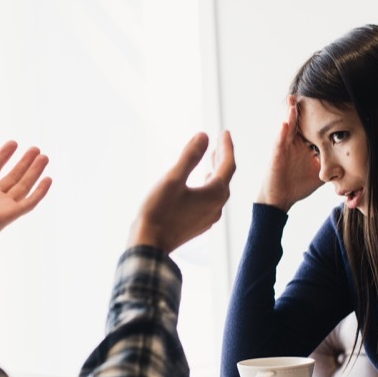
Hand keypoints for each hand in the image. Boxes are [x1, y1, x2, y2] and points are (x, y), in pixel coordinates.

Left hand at [0, 141, 51, 266]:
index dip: (3, 156)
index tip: (13, 143)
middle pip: (12, 176)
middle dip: (24, 162)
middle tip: (35, 149)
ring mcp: (3, 206)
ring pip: (23, 185)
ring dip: (34, 171)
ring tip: (44, 156)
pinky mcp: (12, 214)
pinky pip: (30, 202)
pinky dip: (40, 192)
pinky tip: (48, 179)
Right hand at [128, 131, 235, 252]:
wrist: (149, 244)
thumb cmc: (159, 211)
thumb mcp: (173, 179)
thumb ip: (190, 156)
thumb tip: (204, 136)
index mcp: (215, 194)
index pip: (227, 165)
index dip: (226, 147)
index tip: (224, 132)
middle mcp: (217, 207)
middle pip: (224, 178)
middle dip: (222, 159)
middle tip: (218, 143)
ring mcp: (208, 218)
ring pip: (217, 191)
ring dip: (215, 174)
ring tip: (210, 161)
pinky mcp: (198, 225)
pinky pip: (209, 201)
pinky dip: (207, 187)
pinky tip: (199, 186)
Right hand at [256, 96, 323, 211]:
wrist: (280, 200)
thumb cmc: (297, 187)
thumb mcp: (319, 174)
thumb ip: (331, 165)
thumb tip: (351, 164)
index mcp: (303, 146)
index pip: (312, 126)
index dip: (318, 115)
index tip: (327, 100)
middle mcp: (293, 144)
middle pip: (299, 122)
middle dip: (302, 107)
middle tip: (308, 90)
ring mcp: (283, 148)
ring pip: (287, 127)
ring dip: (290, 114)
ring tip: (293, 100)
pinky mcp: (276, 155)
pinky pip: (279, 142)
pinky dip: (282, 132)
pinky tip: (285, 123)